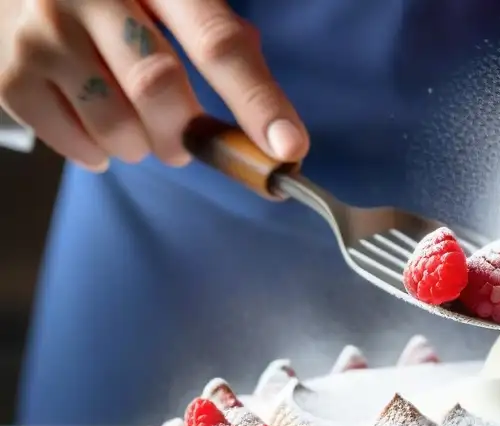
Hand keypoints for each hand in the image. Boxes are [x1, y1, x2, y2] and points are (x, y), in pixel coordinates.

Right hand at [0, 0, 306, 169]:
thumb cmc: (118, 0)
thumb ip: (221, 44)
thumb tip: (274, 128)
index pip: (218, 44)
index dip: (257, 101)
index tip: (289, 148)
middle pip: (160, 88)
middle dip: (183, 134)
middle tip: (184, 144)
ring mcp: (45, 29)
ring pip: (118, 125)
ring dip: (140, 147)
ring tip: (135, 129)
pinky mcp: (11, 69)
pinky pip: (74, 143)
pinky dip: (97, 154)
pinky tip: (97, 131)